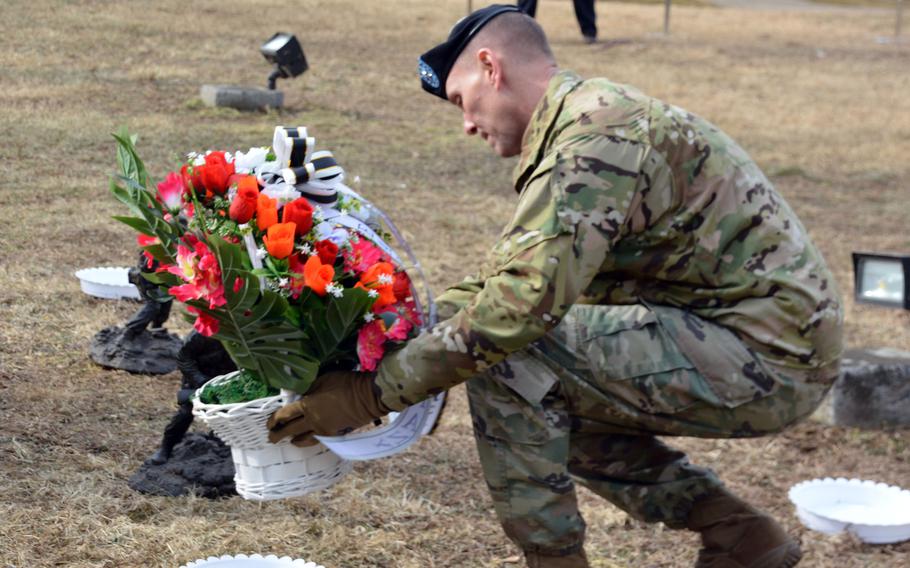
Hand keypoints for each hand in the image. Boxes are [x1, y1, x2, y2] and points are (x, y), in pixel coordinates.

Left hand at [267, 370, 388, 446]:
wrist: (368, 397)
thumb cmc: (346, 384)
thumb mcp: (323, 378)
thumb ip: (309, 387)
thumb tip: (300, 392)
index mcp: (307, 405)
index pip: (284, 415)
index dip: (274, 420)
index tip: (268, 424)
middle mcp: (312, 421)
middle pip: (291, 430)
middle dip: (279, 435)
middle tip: (272, 438)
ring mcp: (324, 429)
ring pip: (304, 439)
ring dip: (295, 440)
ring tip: (291, 441)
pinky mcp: (335, 433)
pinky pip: (318, 439)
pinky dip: (310, 440)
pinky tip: (310, 438)